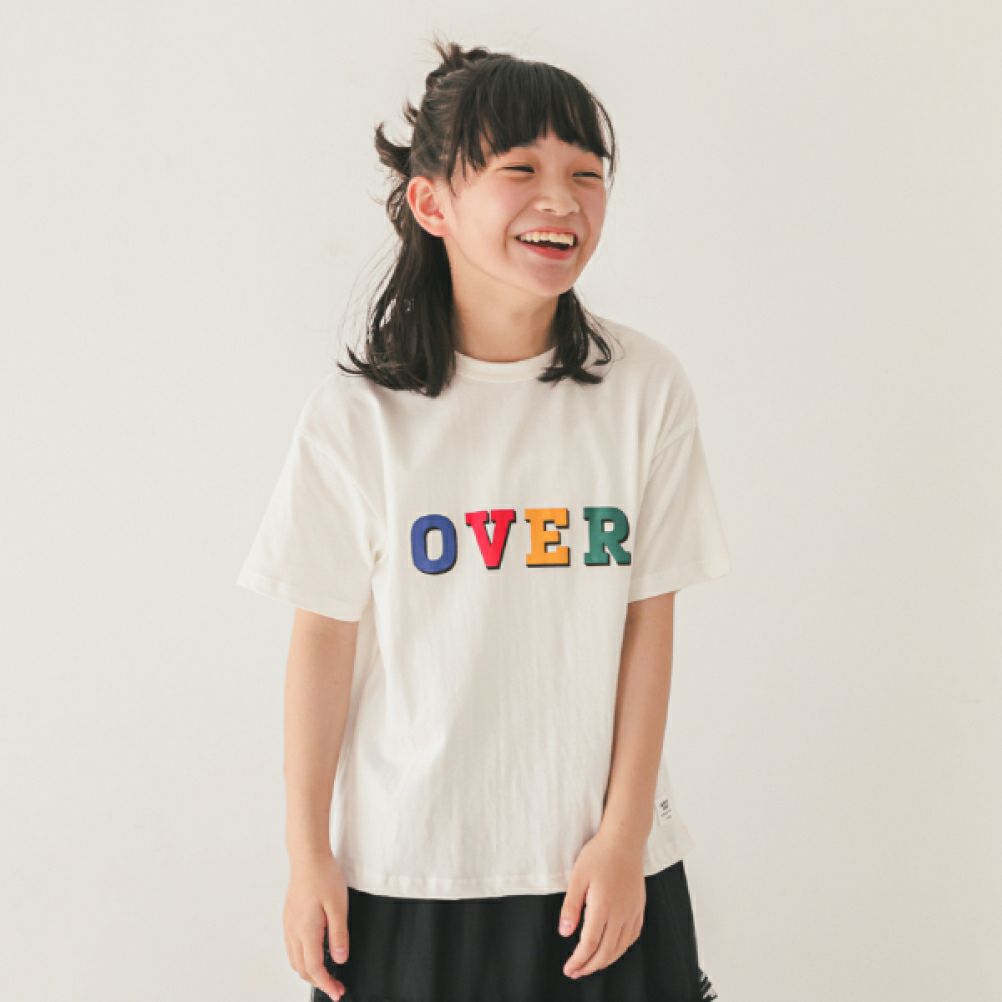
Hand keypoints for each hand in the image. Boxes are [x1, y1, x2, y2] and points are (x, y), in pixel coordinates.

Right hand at [284, 850, 349, 999]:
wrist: (308, 857)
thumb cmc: (324, 876)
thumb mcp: (338, 905)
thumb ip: (339, 935)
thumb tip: (340, 959)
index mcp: (306, 930)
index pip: (314, 968)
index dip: (326, 984)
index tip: (337, 993)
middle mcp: (293, 930)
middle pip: (302, 968)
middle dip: (318, 981)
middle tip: (336, 986)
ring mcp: (289, 924)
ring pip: (295, 959)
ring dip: (309, 971)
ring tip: (326, 974)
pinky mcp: (289, 918)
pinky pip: (292, 947)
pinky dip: (302, 958)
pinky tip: (314, 953)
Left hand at [558, 830, 646, 979]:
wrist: (624, 839)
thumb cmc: (599, 854)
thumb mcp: (577, 877)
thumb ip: (571, 907)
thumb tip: (565, 933)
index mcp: (603, 907)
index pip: (590, 944)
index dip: (579, 960)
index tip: (569, 969)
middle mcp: (621, 913)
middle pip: (606, 951)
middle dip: (590, 966)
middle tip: (576, 972)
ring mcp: (633, 911)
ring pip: (620, 947)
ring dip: (605, 961)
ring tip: (591, 965)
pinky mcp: (639, 907)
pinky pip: (632, 936)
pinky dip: (621, 949)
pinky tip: (613, 949)